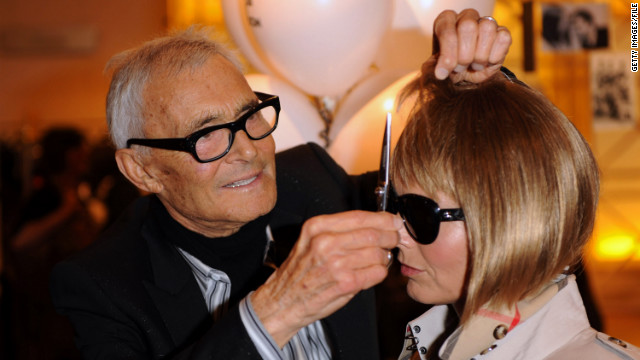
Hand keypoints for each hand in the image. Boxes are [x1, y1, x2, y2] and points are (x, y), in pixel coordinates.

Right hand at [251, 210, 400, 346]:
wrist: (283, 300)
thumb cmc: (301, 271)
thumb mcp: (312, 240)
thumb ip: (340, 230)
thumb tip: (376, 223)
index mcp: (317, 227)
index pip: (360, 217)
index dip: (383, 219)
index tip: (394, 221)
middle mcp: (326, 242)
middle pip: (373, 234)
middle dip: (390, 237)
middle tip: (394, 240)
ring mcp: (336, 263)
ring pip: (378, 253)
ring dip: (384, 257)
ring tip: (378, 260)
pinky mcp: (345, 283)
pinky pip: (377, 273)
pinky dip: (379, 273)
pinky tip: (371, 273)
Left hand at [432, 9, 511, 82]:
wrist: (468, 76)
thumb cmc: (452, 67)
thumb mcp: (441, 68)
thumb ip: (438, 66)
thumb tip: (440, 73)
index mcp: (446, 21)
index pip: (446, 29)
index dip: (447, 53)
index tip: (443, 72)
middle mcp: (466, 17)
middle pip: (468, 26)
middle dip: (464, 55)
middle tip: (460, 68)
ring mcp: (486, 23)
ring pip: (487, 28)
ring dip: (480, 55)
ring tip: (474, 66)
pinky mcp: (502, 33)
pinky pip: (503, 38)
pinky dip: (495, 55)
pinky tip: (488, 63)